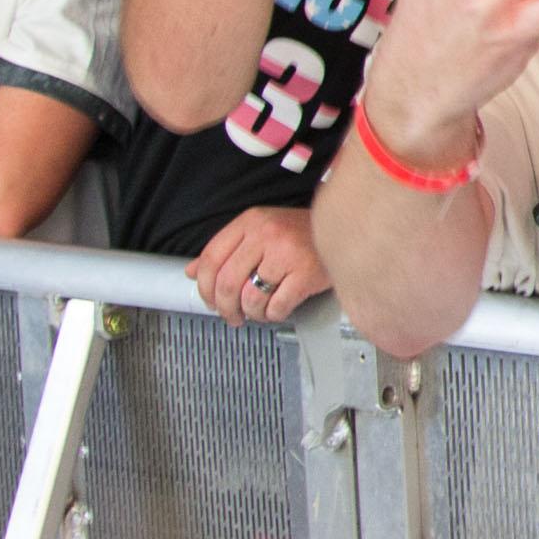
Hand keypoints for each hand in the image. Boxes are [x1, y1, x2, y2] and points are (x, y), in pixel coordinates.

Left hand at [191, 205, 329, 324]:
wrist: (346, 229)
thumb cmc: (302, 233)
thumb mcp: (260, 230)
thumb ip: (226, 249)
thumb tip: (192, 271)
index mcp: (251, 222)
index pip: (210, 258)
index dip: (204, 286)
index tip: (209, 300)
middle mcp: (266, 235)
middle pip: (227, 282)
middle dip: (225, 308)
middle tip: (230, 316)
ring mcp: (286, 254)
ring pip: (251, 298)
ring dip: (251, 313)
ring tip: (258, 313)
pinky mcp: (305, 274)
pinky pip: (277, 306)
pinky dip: (273, 315)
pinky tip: (277, 310)